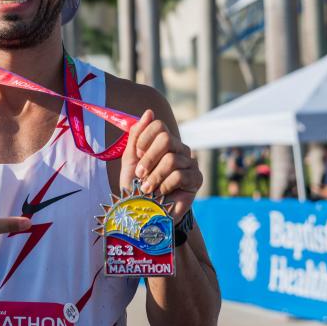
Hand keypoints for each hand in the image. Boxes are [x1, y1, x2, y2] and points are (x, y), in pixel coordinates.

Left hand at [120, 109, 201, 223]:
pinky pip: (181, 175)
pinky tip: (162, 193)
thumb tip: (149, 112)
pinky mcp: (196, 179)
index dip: (144, 139)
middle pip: (167, 139)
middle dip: (149, 159)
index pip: (158, 126)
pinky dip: (166, 185)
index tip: (137, 154)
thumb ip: (136, 136)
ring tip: (147, 188)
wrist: (145, 213)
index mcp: (163, 142)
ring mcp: (189, 162)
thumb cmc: (136, 186)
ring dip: (154, 177)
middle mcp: (179, 148)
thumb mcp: (130, 160)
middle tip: (140, 174)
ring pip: (171, 159)